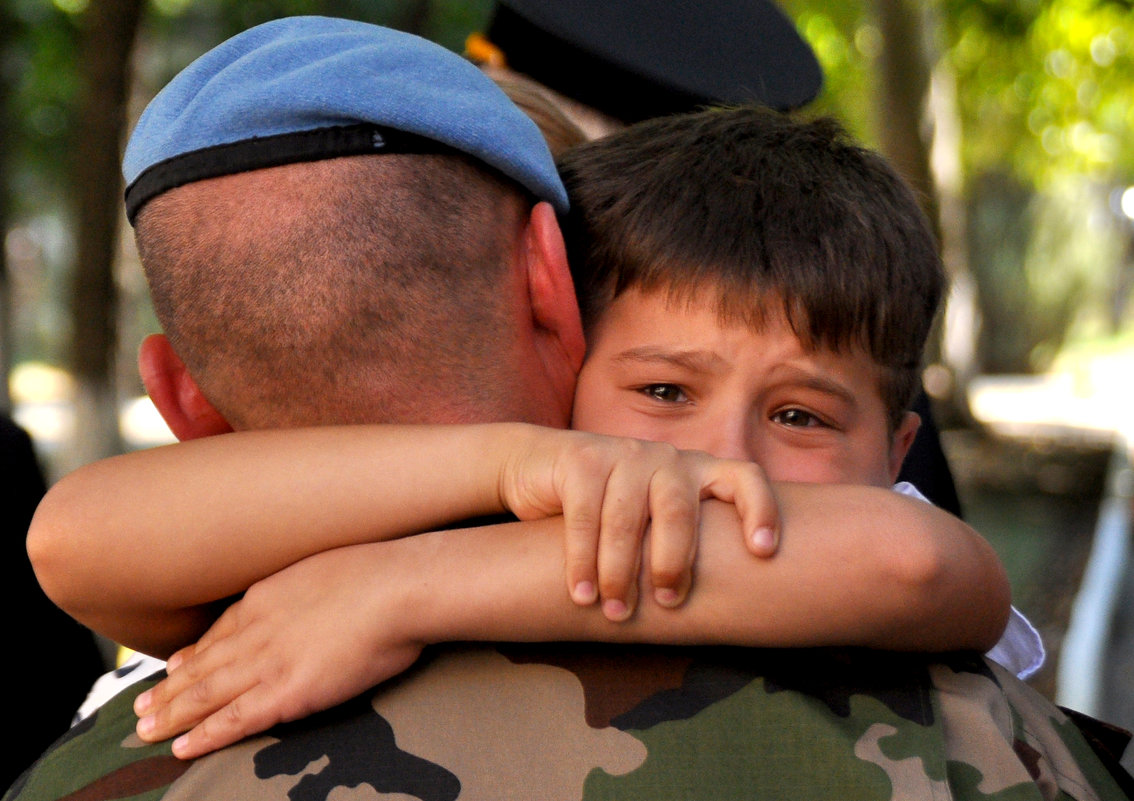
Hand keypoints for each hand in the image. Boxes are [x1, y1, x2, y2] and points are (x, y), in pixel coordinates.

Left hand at [134, 543, 421, 758]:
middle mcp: (257, 628)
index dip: (194, 652)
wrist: (398, 586)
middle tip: (139, 706)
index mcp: (268, 596)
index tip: (174, 665)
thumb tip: (315, 592)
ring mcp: (268, 660)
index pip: (221, 630)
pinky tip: (183, 748)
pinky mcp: (287, 692)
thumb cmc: (381, 571)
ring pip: (207, 693)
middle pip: (203, 663)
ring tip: (145, 730)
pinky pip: (236, 719)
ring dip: (173, 713)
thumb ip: (309, 584)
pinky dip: (206, 735)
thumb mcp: (330, 563)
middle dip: (169, 687)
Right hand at [498, 429, 778, 619]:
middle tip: (668, 603)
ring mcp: (624, 453)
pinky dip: (582, 561)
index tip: (764, 552)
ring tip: (616, 612)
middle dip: (673, 562)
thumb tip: (726, 607)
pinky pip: (586, 516)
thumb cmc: (608, 510)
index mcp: (695, 472)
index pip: (743, 478)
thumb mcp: (651, 520)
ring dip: (620, 573)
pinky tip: (581, 594)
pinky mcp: (582, 458)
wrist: (536, 467)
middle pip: (679, 510)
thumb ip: (682, 542)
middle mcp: (666, 458)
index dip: (760, 510)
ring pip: (627, 520)